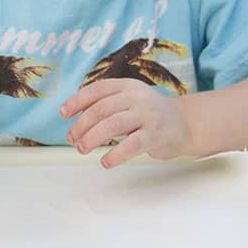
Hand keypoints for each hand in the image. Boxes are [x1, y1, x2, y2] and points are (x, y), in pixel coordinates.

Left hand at [60, 79, 191, 168]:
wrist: (185, 123)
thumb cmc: (149, 115)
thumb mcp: (129, 101)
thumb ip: (107, 104)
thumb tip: (75, 119)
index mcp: (127, 86)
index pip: (97, 89)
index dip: (77, 101)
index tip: (63, 114)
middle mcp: (136, 97)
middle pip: (100, 109)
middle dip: (81, 125)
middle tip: (73, 140)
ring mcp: (147, 115)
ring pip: (112, 125)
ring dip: (92, 138)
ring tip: (83, 149)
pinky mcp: (155, 135)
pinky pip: (131, 145)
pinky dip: (115, 155)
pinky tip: (105, 162)